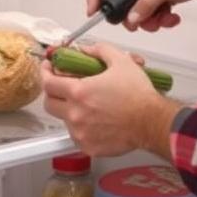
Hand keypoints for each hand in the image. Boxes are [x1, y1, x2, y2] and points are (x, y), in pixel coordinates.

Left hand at [41, 43, 180, 158]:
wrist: (151, 121)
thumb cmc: (138, 94)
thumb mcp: (121, 61)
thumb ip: (100, 50)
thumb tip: (86, 50)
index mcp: (79, 92)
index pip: (48, 83)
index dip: (45, 73)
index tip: (48, 69)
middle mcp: (75, 114)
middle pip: (49, 104)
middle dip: (53, 93)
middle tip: (63, 87)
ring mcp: (80, 132)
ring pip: (64, 120)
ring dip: (70, 110)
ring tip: (88, 105)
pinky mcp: (88, 146)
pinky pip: (77, 135)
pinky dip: (82, 127)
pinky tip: (96, 120)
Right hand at [87, 0, 196, 31]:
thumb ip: (146, 5)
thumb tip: (131, 19)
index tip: (95, 14)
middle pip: (118, 2)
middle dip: (131, 17)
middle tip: (142, 21)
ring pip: (134, 11)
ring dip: (149, 20)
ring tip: (164, 16)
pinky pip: (147, 12)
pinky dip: (158, 18)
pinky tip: (171, 15)